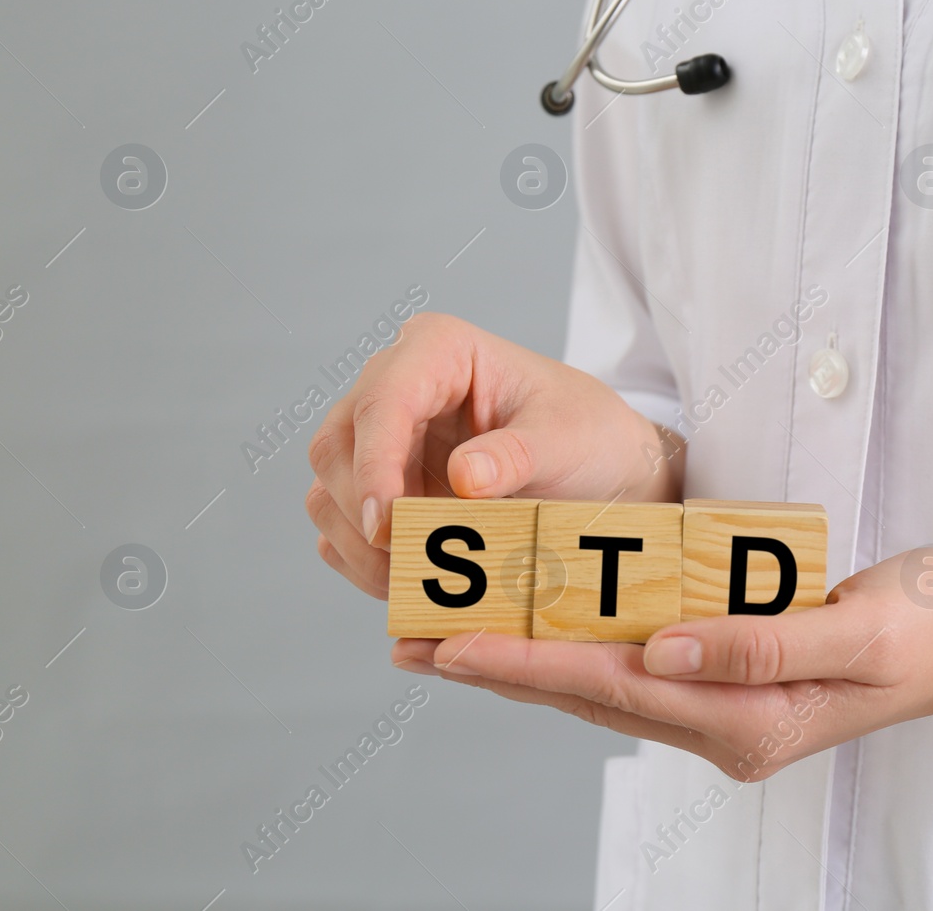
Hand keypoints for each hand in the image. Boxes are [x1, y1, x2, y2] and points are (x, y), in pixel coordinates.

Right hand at [305, 312, 681, 599]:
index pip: (383, 401)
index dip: (375, 463)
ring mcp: (380, 439)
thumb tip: (463, 477)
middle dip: (364, 511)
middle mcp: (395, 386)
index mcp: (438, 350)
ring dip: (362, 546)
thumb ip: (518, 454)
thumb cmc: (587, 435)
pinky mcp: (378, 487)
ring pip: (329, 490)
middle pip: (338, 446)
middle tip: (407, 563)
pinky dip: (366, 562)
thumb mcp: (567, 438)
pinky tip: (410, 582)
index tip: (388, 525)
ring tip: (416, 581)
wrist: (602, 468)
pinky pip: (342, 527)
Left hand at [391, 549, 932, 779]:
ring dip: (525, 664)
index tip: (452, 639)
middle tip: (412, 642)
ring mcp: (727, 716)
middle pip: (592, 696)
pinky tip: (539, 633)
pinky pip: (637, 676)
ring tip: (447, 642)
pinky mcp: (732, 691)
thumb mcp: (862, 631)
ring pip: (605, 690)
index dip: (530, 660)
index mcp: (751, 720)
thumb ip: (766, 642)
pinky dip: (579, 654)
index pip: (617, 685)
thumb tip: (668, 647)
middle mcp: (726, 729)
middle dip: (500, 668)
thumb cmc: (927, 628)